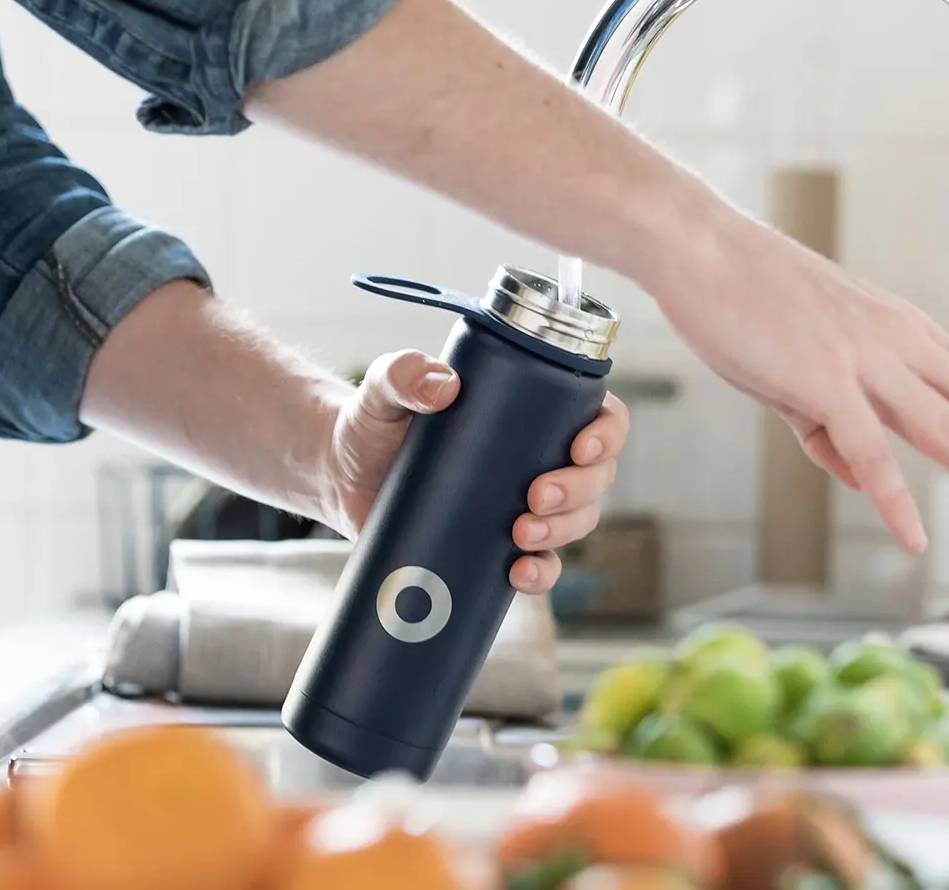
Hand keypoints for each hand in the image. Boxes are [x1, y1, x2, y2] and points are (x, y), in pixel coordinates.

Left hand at [319, 349, 630, 593]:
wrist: (342, 475)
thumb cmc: (373, 421)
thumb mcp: (384, 389)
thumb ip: (403, 374)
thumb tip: (442, 385)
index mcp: (533, 410)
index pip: (599, 415)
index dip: (607, 433)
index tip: (580, 447)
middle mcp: (539, 457)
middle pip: (597, 477)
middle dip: (579, 490)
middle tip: (535, 496)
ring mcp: (523, 505)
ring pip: (578, 522)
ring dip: (564, 531)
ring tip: (520, 534)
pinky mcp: (498, 546)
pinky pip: (541, 565)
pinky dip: (540, 574)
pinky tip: (518, 573)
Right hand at [651, 208, 948, 551]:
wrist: (701, 248)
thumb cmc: (745, 296)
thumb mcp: (801, 366)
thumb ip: (831, 425)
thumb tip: (855, 475)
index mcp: (902, 333)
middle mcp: (899, 343)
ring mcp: (865, 360)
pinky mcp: (821, 379)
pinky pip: (867, 450)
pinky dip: (893, 497)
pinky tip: (915, 534)